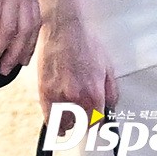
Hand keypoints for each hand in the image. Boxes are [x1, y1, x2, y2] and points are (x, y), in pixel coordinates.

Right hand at [37, 7, 117, 130]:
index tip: (96, 121)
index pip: (97, 123)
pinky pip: (49, 119)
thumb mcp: (107, 66)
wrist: (64, 29)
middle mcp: (77, 98)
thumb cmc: (84, 43)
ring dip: (69, 123)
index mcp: (94, 92)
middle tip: (84, 117)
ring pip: (65, 124)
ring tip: (72, 117)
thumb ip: (111, 91)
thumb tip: (111, 108)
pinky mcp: (45, 93)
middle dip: (84, 122)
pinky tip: (58, 124)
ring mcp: (59, 97)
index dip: (97, 122)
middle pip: (81, 126)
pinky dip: (55, 124)